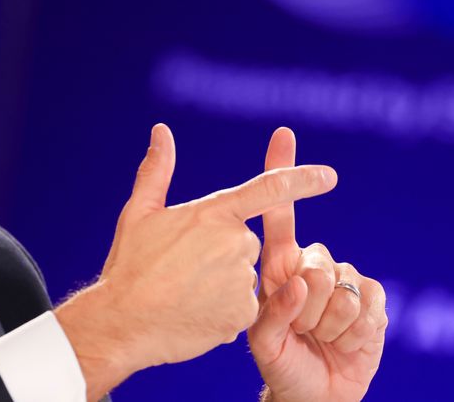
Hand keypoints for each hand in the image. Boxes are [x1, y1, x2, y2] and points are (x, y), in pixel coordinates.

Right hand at [55, 124, 337, 399]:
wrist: (123, 323)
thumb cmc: (128, 266)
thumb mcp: (138, 213)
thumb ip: (157, 170)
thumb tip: (161, 130)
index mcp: (215, 213)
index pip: (269, 189)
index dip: (302, 180)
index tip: (329, 176)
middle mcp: (236, 243)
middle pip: (244, 243)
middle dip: (221, 253)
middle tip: (182, 268)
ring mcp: (243, 280)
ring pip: (244, 277)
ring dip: (222, 284)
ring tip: (185, 293)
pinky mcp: (245, 314)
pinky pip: (243, 308)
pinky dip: (224, 311)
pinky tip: (195, 313)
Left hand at [248, 128, 386, 401]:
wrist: (316, 393)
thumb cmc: (282, 363)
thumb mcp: (263, 341)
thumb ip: (273, 311)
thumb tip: (298, 282)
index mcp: (279, 266)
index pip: (277, 212)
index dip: (282, 171)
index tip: (282, 134)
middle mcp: (312, 265)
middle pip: (315, 264)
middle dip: (307, 309)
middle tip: (302, 331)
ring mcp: (344, 279)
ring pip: (342, 287)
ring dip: (331, 324)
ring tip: (321, 338)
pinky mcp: (372, 299)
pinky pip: (369, 302)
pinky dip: (357, 329)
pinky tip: (347, 340)